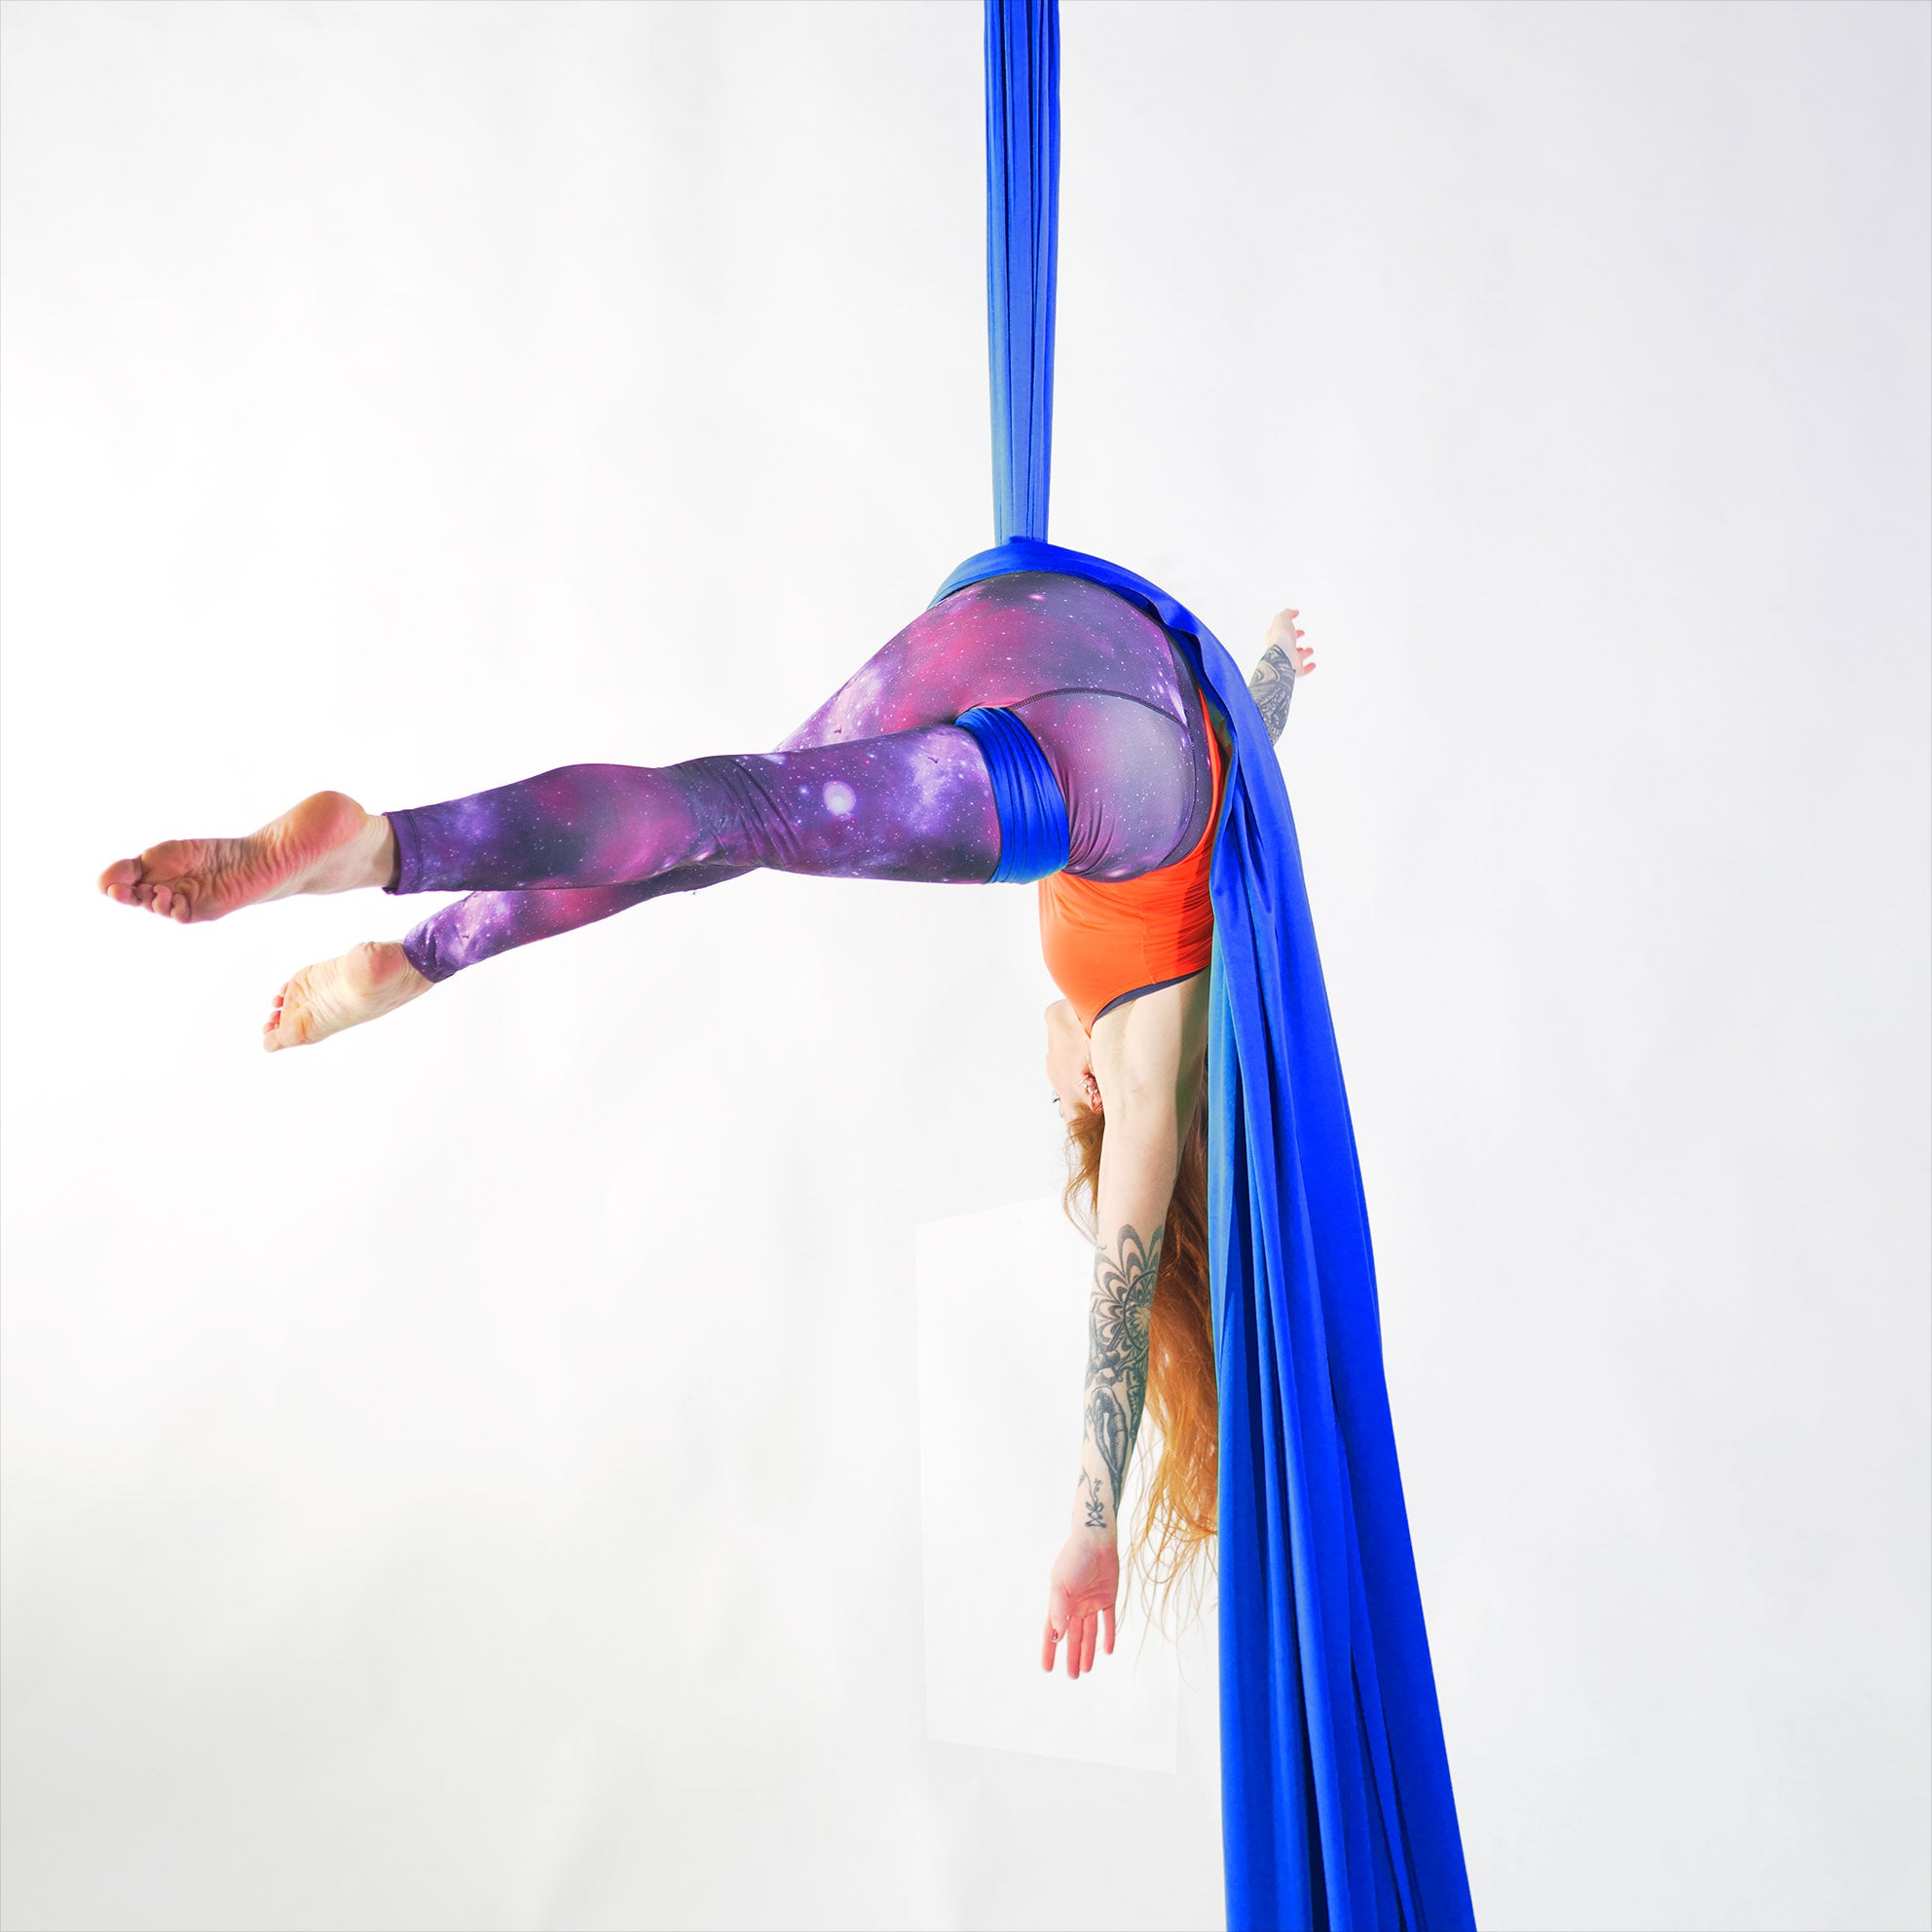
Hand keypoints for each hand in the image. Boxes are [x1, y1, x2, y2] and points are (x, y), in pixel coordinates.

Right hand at [1041, 1529, 1118, 1678]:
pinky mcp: (1108, 1597)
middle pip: (1073, 1636)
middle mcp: (1075, 1605)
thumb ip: (1058, 1609)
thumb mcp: (1061, 1585)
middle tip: (1072, 1677)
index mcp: (1060, 1602)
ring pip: (1089, 1633)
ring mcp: (1091, 1602)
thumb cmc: (1074, 1559)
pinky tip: (1108, 1651)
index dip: (1050, 1650)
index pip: (1053, 1631)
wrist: (1096, 1540)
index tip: (1047, 1669)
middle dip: (1071, 1656)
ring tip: (1086, 1670)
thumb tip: (1057, 1636)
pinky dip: (1108, 1636)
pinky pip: (1108, 1622)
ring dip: (1088, 1651)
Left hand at [1264, 605, 1314, 675]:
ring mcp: (1287, 660)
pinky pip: (1302, 669)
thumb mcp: (1282, 619)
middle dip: (1294, 638)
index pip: (1279, 629)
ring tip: (1310, 650)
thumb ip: (1287, 614)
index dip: (1286, 625)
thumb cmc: (1281, 639)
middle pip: (1287, 643)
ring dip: (1303, 653)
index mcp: (1275, 637)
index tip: (1292, 620)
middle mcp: (1280, 649)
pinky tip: (1313, 664)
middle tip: (1301, 633)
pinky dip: (1308, 667)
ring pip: (1295, 656)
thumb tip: (1293, 612)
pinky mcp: (1294, 669)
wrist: (1283, 658)